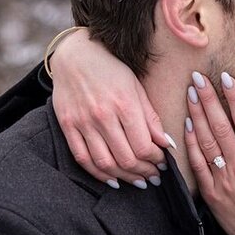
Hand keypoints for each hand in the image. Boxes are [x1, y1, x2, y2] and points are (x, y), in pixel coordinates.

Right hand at [51, 28, 170, 187]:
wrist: (75, 54)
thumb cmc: (111, 70)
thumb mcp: (136, 87)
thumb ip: (151, 117)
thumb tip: (167, 144)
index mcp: (124, 105)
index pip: (144, 146)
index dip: (156, 160)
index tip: (162, 163)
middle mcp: (103, 116)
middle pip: (126, 159)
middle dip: (144, 172)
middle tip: (153, 176)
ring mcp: (82, 122)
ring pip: (105, 163)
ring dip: (125, 177)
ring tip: (137, 180)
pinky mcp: (67, 126)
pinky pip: (83, 159)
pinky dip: (99, 174)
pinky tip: (112, 179)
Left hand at [185, 71, 234, 234]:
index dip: (234, 97)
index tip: (226, 77)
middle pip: (220, 127)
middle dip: (209, 100)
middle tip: (198, 78)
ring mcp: (222, 179)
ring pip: (206, 142)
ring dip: (197, 116)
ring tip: (191, 94)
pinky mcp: (210, 191)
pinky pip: (198, 164)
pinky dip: (191, 144)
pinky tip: (186, 125)